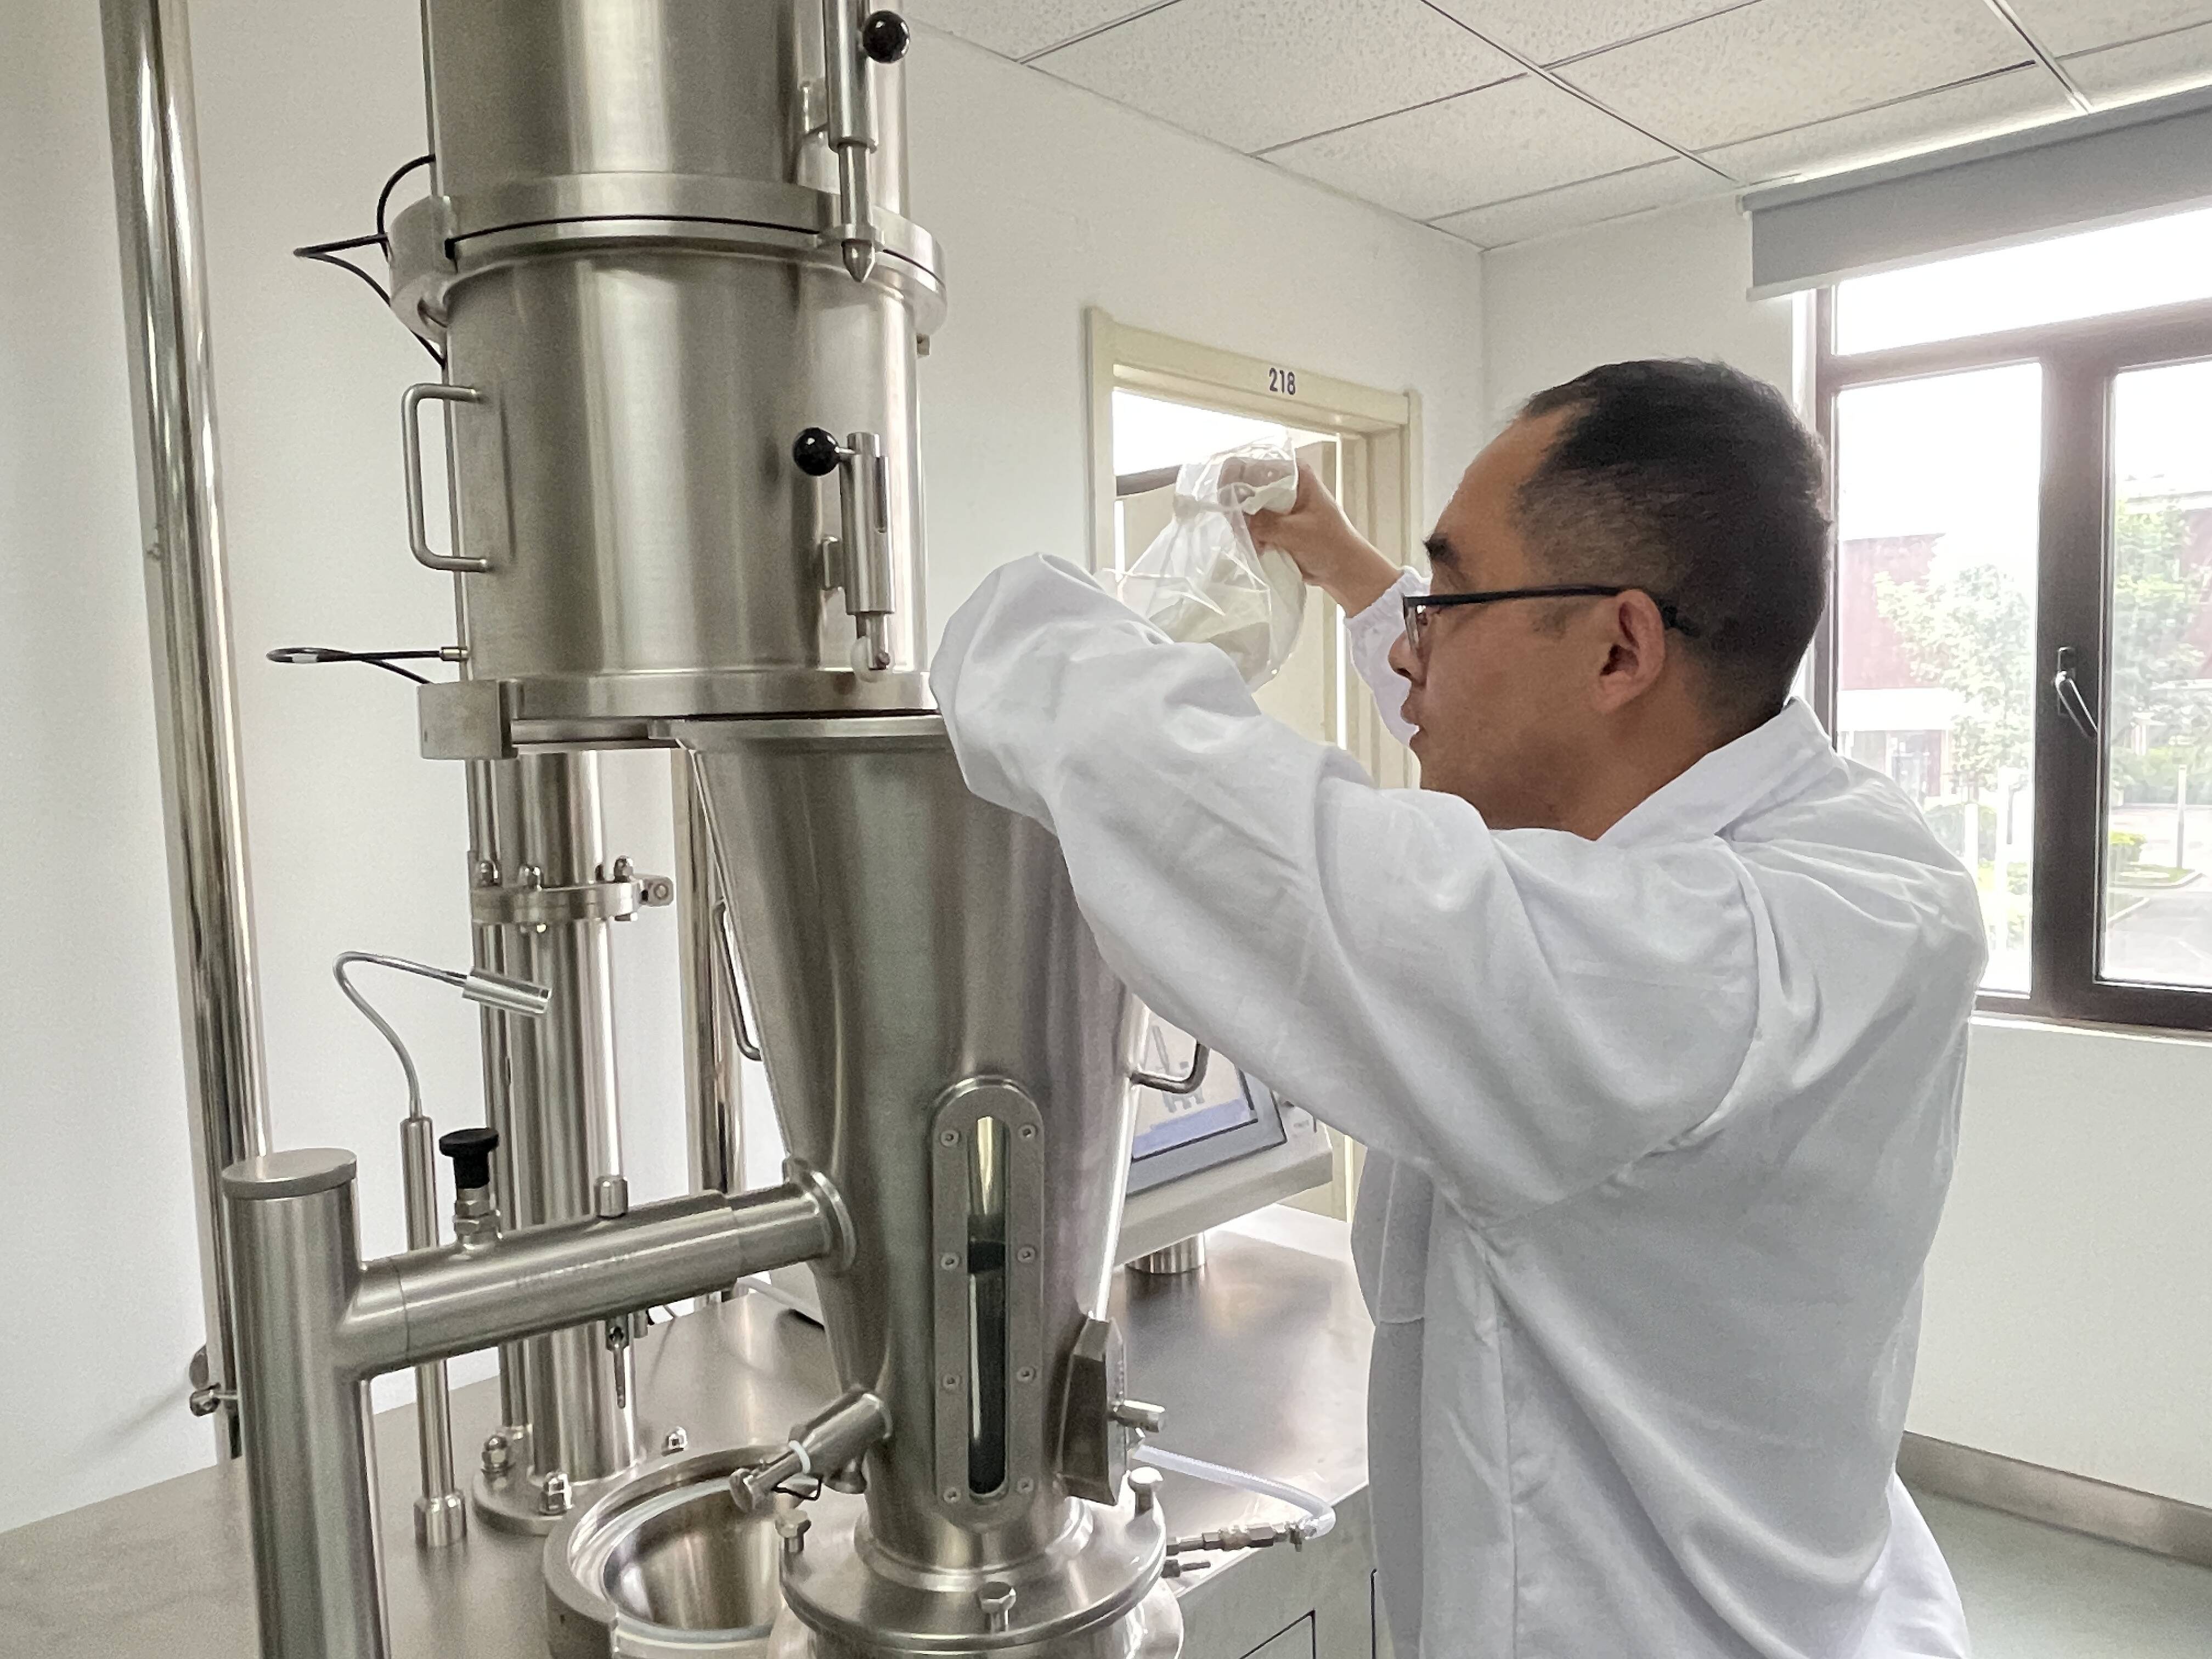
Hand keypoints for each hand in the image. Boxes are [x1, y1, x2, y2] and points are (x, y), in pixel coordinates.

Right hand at [1247, 461, 1398, 614]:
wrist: (1342, 569)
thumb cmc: (1330, 545)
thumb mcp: (1296, 533)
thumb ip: (1265, 523)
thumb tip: (1236, 516)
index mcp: (1294, 474)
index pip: (1252, 466)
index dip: (1234, 481)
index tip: (1228, 504)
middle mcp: (1284, 484)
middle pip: (1244, 487)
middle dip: (1240, 510)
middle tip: (1247, 532)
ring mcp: (1277, 504)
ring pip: (1244, 508)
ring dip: (1246, 528)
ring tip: (1261, 545)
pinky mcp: (1273, 522)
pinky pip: (1251, 525)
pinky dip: (1250, 537)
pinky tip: (1261, 548)